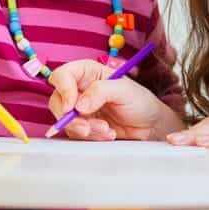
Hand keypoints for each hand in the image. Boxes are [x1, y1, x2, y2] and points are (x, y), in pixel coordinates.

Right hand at [48, 59, 183, 140]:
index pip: (63, 75)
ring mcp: (80, 110)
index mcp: (88, 72)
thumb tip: (80, 104)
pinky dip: (91, 137)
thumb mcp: (125, 90)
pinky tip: (109, 134)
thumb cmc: (141, 102)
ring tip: (106, 130)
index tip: (71, 106)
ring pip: (65, 120)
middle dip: (70, 117)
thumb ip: (101, 91)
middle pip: (57, 100)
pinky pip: (76, 134)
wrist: (151, 126)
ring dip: (84, 129)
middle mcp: (80, 90)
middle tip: (86, 126)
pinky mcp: (84, 127)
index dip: (63, 89)